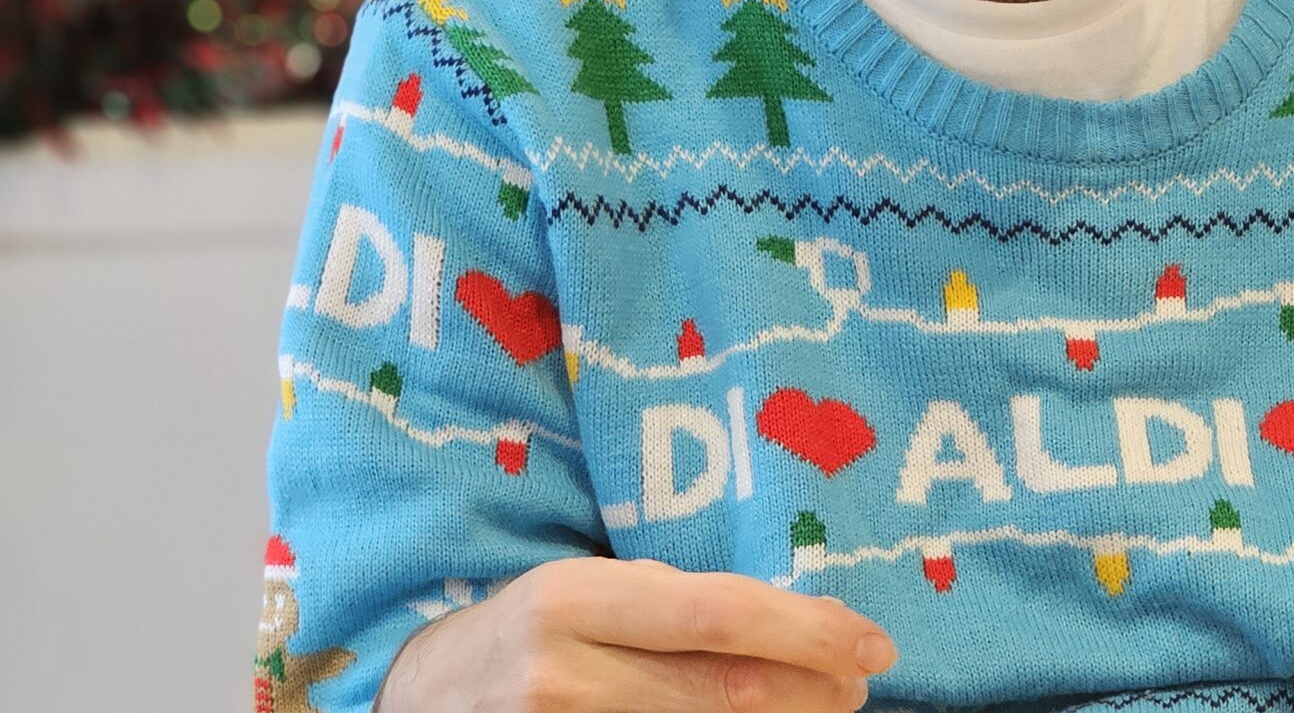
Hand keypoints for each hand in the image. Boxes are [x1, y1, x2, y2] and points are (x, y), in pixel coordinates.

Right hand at [377, 556, 897, 712]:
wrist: (420, 694)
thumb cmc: (530, 630)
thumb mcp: (590, 591)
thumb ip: (679, 605)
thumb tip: (805, 623)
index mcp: (575, 597)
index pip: (718, 615)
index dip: (808, 631)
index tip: (872, 642)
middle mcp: (562, 670)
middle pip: (722, 689)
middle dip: (812, 688)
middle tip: (861, 684)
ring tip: (826, 706)